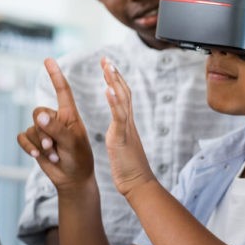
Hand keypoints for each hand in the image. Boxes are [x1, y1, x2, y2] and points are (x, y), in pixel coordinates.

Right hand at [17, 58, 94, 191]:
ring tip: (54, 154)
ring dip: (40, 143)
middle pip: (38, 111)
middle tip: (54, 146)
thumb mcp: (72, 142)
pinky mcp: (34, 141)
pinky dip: (29, 147)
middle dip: (43, 130)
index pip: (62, 90)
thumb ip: (56, 128)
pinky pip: (22, 137)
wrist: (73, 178)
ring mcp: (44, 130)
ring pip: (31, 127)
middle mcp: (55, 118)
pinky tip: (37, 155)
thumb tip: (38, 115)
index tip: (48, 59)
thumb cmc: (79, 158)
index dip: (55, 74)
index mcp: (69, 114)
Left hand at [101, 57, 155, 197]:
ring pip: (122, 100)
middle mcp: (128, 123)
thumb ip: (120, 135)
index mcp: (126, 125)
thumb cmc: (129, 170)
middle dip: (115, 75)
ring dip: (115, 81)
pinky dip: (114, 101)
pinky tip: (107, 89)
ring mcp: (126, 129)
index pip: (122, 97)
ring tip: (107, 66)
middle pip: (124, 93)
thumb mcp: (122, 147)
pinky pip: (119, 117)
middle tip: (106, 59)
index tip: (108, 67)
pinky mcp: (122, 138)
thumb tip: (118, 131)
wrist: (138, 185)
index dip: (116, 81)